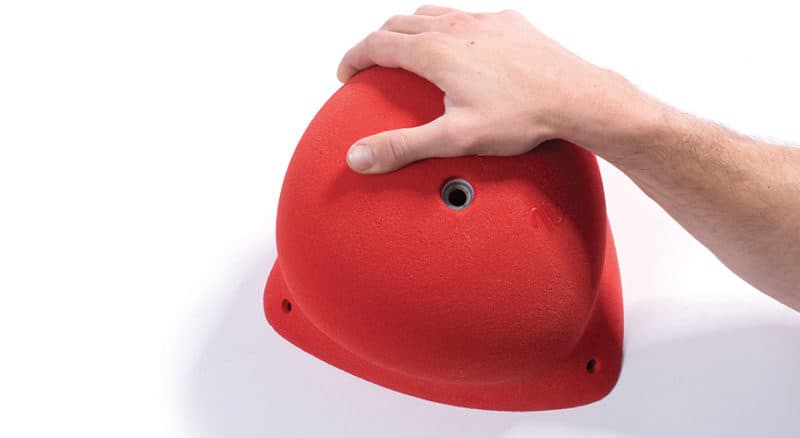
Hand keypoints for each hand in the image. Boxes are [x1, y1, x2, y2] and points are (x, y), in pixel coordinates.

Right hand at [338, 5, 633, 172]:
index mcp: (434, 51)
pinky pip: (468, 18)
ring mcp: (484, 22)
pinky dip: (449, 29)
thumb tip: (359, 157)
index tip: (347, 73)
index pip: (377, 44)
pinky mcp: (510, 23)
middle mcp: (455, 27)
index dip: (354, 58)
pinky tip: (462, 51)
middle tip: (371, 64)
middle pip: (399, 24)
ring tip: (408, 52)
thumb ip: (403, 147)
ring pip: (432, 14)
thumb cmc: (521, 117)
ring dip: (411, 30)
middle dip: (377, 42)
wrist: (577, 97)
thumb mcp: (454, 139)